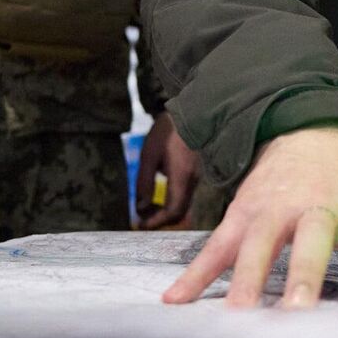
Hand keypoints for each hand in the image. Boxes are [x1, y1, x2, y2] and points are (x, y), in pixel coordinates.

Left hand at [135, 114, 199, 228]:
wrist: (192, 112)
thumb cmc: (167, 132)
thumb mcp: (148, 155)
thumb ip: (144, 182)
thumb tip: (141, 207)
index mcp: (181, 177)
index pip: (172, 211)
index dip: (156, 222)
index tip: (140, 225)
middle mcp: (193, 181)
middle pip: (179, 212)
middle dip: (160, 220)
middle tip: (142, 219)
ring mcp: (197, 177)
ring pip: (183, 205)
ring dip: (165, 211)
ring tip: (146, 208)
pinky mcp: (196, 172)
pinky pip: (185, 195)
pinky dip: (171, 202)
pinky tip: (159, 196)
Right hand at [161, 124, 337, 307]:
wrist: (304, 129)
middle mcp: (314, 208)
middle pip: (308, 242)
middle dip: (301, 275)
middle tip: (296, 311)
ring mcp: (273, 210)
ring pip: (258, 245)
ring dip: (246, 278)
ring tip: (239, 314)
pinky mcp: (241, 214)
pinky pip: (216, 246)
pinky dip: (195, 274)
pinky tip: (175, 300)